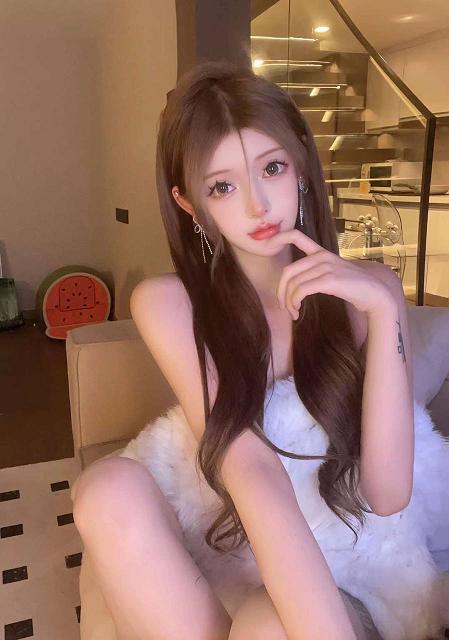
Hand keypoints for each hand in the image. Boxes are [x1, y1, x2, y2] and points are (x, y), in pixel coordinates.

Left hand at [266, 229, 396, 320]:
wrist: (375, 293)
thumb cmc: (353, 287)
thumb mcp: (332, 274)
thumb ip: (315, 274)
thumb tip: (294, 288)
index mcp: (321, 252)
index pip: (296, 236)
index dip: (278, 237)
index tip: (265, 244)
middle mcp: (321, 256)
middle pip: (288, 271)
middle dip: (281, 291)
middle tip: (284, 306)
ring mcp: (326, 267)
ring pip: (294, 284)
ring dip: (289, 302)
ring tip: (294, 313)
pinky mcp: (330, 280)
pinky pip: (301, 290)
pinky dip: (295, 302)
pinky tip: (298, 311)